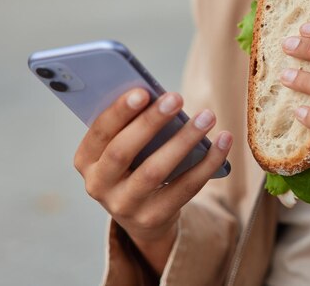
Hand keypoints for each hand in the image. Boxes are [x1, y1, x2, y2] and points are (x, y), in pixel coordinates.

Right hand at [73, 89, 231, 272]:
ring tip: (206, 117)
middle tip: (176, 98)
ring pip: (155, 171)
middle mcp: (99, 185)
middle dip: (150, 122)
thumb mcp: (122, 147)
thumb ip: (131, 125)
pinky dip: (207, 162)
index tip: (143, 91)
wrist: (142, 216)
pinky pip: (185, 188)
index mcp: (86, 160)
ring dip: (183, 140)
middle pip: (122, 152)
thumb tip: (160, 96)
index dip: (119, 112)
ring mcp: (124, 206)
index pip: (100, 133)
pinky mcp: (153, 218)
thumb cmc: (134, 164)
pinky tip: (223, 141)